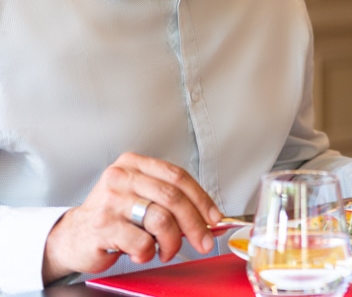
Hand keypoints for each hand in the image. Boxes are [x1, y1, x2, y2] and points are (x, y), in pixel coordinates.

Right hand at [42, 152, 221, 283]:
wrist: (72, 236)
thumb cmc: (113, 216)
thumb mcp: (140, 197)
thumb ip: (169, 200)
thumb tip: (207, 217)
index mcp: (134, 164)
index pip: (178, 176)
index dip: (201, 198)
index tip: (214, 217)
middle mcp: (121, 177)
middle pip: (173, 197)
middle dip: (195, 224)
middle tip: (203, 241)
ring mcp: (110, 201)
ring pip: (161, 220)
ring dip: (171, 242)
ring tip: (166, 250)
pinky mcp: (103, 226)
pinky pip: (142, 241)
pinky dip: (148, 252)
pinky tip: (141, 252)